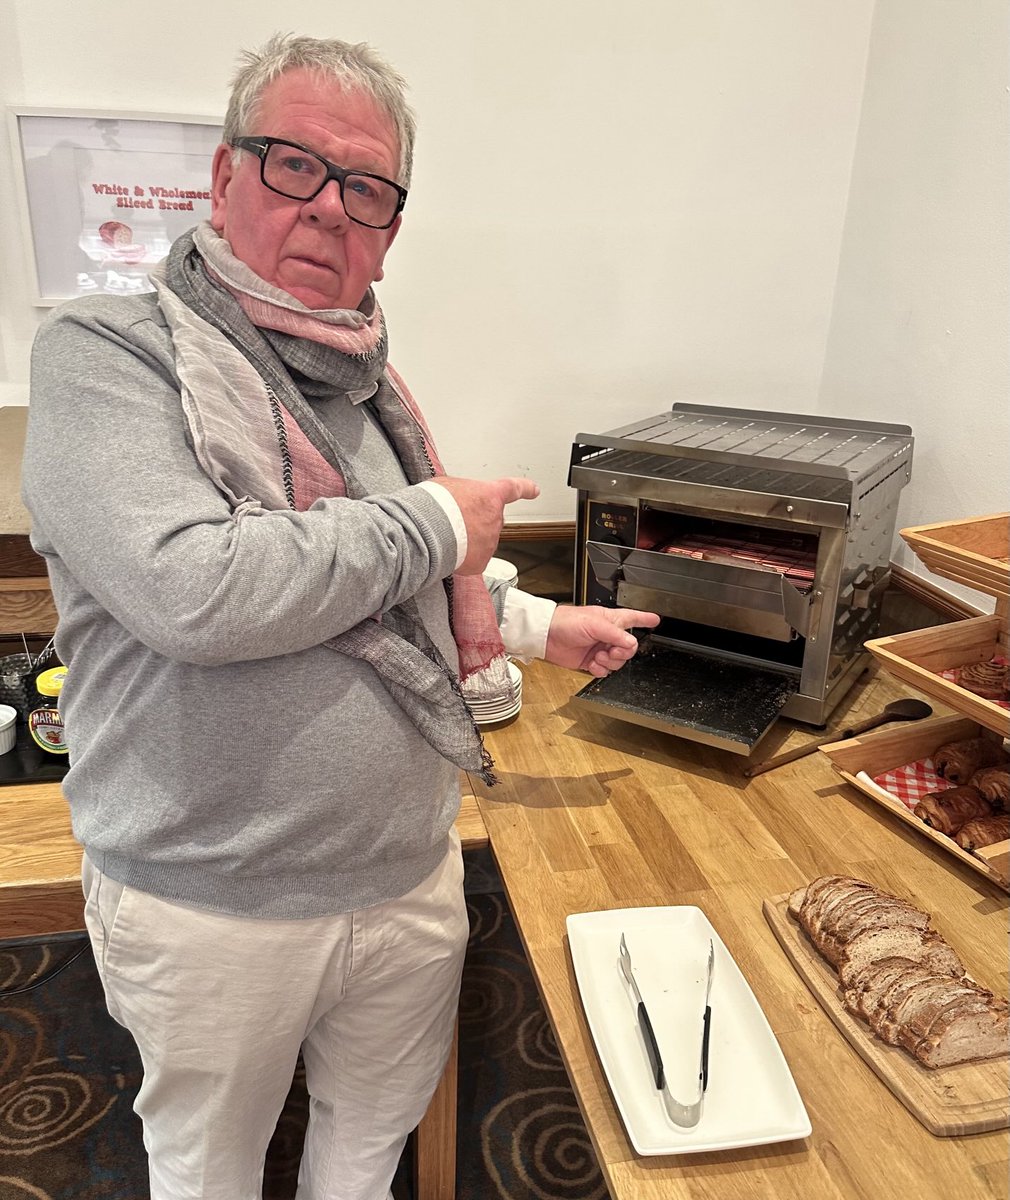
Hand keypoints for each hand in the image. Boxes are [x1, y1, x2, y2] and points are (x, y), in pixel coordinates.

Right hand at [431, 475, 539, 573]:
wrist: (427, 531)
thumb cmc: (434, 505)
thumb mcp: (448, 485)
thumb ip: (461, 492)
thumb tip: (456, 497)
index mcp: (490, 495)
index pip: (513, 489)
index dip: (525, 489)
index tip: (534, 490)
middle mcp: (495, 519)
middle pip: (490, 520)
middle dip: (476, 522)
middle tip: (454, 521)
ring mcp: (490, 542)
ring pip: (481, 542)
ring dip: (467, 540)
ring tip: (447, 536)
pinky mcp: (480, 562)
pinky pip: (473, 560)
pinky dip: (462, 558)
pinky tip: (449, 550)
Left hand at [544, 606, 660, 676]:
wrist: (546, 636)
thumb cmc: (566, 621)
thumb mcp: (594, 624)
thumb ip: (615, 634)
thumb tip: (631, 643)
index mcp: (611, 620)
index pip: (633, 618)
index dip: (646, 619)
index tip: (656, 620)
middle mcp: (607, 635)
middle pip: (629, 648)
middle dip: (622, 652)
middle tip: (610, 649)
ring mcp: (599, 648)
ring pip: (618, 661)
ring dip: (609, 661)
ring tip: (597, 655)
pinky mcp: (590, 661)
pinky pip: (605, 670)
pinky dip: (600, 669)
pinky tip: (592, 664)